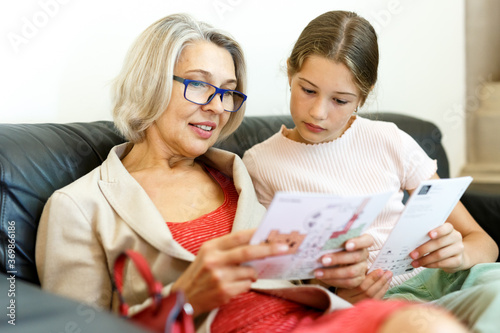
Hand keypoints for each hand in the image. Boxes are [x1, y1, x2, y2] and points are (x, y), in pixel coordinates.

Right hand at [172, 229, 288, 316]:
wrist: (183, 297)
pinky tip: (235, 286)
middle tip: (285, 248)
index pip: (238, 236)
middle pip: (248, 252)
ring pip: (250, 272)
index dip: (257, 233)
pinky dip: (246, 285)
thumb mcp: (208, 254)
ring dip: (253, 273)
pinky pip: (246, 286)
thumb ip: (228, 248)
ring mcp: (219, 277)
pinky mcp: (224, 292)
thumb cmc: (200, 273)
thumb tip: (258, 242)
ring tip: (244, 275)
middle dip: (269, 249)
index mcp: (211, 247)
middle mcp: (214, 260)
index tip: (273, 233)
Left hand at [314, 234, 372, 288]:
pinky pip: (348, 282)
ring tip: (318, 272)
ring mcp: (362, 267)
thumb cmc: (332, 245)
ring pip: (351, 272)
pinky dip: (333, 280)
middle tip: (323, 260)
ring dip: (333, 273)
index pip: (367, 240)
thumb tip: (313, 238)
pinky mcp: (358, 279)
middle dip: (338, 259)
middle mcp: (364, 254)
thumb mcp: (332, 240)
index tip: (347, 245)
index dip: (358, 242)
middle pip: (356, 257)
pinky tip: (323, 278)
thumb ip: (329, 239)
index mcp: (362, 241)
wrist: (331, 259)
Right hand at [336, 269, 392, 303]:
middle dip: (380, 281)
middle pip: (368, 291)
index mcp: (344, 292)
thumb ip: (357, 274)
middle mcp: (350, 301)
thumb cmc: (345, 283)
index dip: (371, 278)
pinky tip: (386, 285)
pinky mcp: (365, 309)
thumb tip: (372, 268)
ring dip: (383, 286)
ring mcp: (357, 306)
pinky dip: (382, 292)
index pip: (360, 285)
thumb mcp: (346, 278)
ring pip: (373, 297)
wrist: (342, 298)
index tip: (380, 270)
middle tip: (388, 272)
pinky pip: (376, 301)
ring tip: (389, 277)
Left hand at [410, 222, 465, 272]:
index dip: (438, 231)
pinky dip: (431, 265)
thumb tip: (409, 239)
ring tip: (415, 262)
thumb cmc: (440, 243)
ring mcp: (459, 249)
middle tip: (412, 255)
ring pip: (440, 255)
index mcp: (449, 229)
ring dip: (425, 259)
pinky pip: (442, 263)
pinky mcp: (458, 261)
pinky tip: (423, 265)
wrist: (456, 255)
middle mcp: (456, 238)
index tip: (429, 234)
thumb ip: (426, 236)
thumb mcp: (436, 237)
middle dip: (423, 249)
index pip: (446, 227)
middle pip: (439, 243)